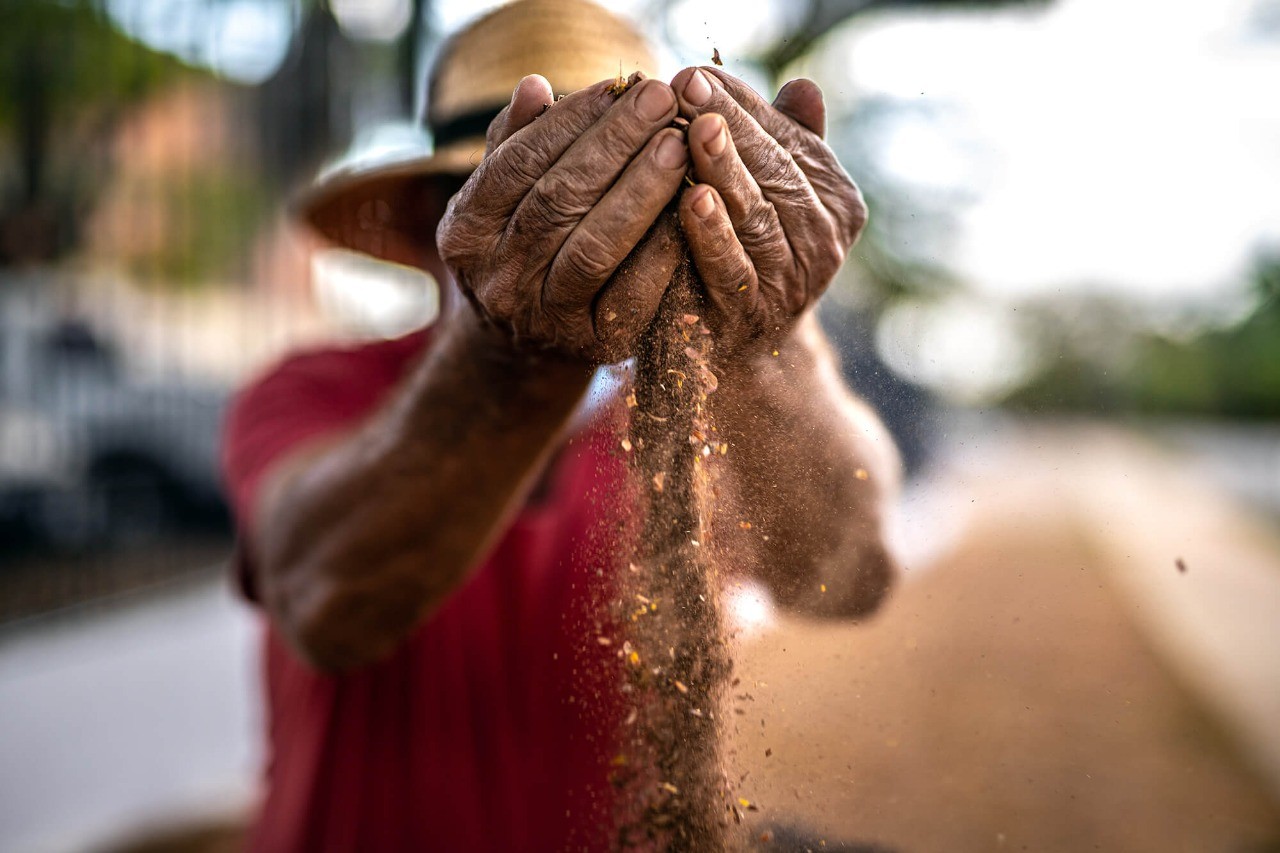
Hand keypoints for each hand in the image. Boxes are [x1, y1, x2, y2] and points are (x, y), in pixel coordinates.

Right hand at [436, 74, 688, 363]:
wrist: (528, 346)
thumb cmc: (524, 245)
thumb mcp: (502, 197)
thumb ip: (515, 143)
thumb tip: (535, 86)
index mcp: (465, 232)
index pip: (517, 163)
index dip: (568, 121)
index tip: (618, 85)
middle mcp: (496, 279)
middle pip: (558, 201)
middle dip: (615, 144)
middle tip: (663, 100)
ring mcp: (543, 318)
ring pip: (593, 247)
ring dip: (642, 190)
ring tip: (680, 144)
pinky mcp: (593, 346)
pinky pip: (631, 294)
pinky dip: (662, 249)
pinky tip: (691, 208)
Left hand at [671, 67, 867, 360]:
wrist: (738, 355)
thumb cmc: (748, 257)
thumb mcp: (772, 200)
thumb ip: (787, 146)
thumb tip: (805, 87)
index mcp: (836, 200)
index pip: (788, 137)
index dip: (743, 102)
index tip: (696, 71)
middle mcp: (824, 240)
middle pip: (774, 169)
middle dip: (729, 124)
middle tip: (687, 85)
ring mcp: (792, 280)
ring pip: (756, 213)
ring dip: (723, 169)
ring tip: (695, 128)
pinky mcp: (752, 314)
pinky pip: (731, 266)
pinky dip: (712, 233)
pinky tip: (689, 197)